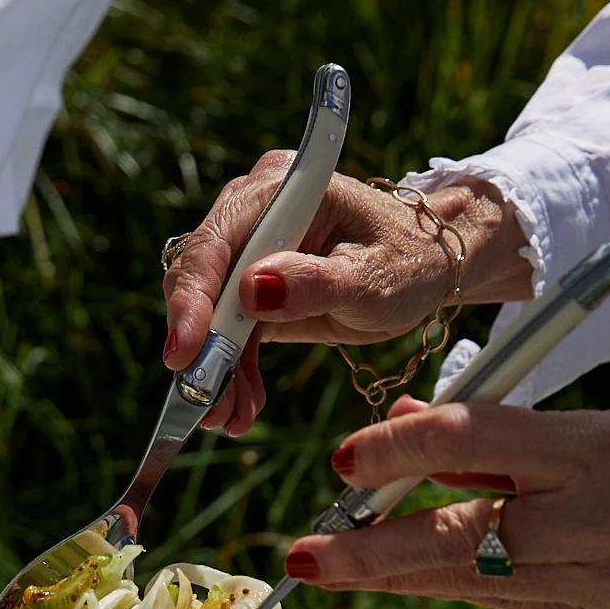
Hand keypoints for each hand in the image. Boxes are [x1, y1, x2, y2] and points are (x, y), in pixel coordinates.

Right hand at [162, 156, 533, 434]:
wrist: (427, 268)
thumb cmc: (410, 262)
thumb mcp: (376, 277)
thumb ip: (317, 282)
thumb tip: (251, 289)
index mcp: (281, 189)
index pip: (216, 243)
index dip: (192, 298)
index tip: (182, 353)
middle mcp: (252, 211)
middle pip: (201, 281)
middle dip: (202, 347)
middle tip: (208, 404)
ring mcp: (248, 249)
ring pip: (209, 314)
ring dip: (215, 370)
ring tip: (227, 418)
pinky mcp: (251, 285)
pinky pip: (227, 332)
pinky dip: (231, 371)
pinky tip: (240, 406)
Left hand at [282, 397, 609, 608]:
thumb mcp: (590, 428)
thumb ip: (494, 431)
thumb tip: (401, 423)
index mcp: (591, 453)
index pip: (478, 438)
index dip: (403, 448)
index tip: (344, 458)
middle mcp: (591, 525)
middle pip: (461, 537)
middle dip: (370, 553)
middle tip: (304, 558)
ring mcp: (595, 588)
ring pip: (470, 582)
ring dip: (394, 575)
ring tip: (329, 568)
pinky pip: (505, 604)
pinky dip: (456, 586)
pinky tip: (408, 578)